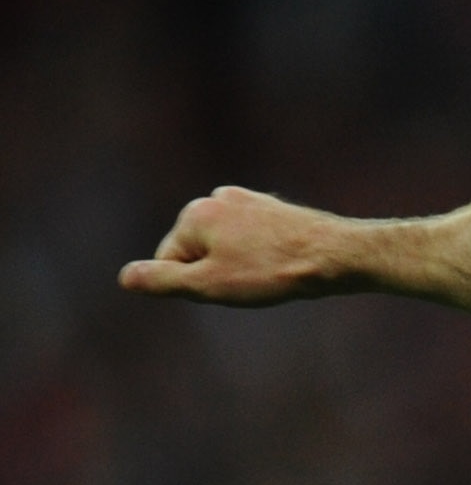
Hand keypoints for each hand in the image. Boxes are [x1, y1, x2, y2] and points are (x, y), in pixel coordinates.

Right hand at [119, 186, 347, 304]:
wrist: (333, 256)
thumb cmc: (271, 273)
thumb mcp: (209, 285)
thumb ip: (164, 281)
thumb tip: (124, 278)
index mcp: (194, 214)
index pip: (170, 263)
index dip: (196, 286)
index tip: (230, 287)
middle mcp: (216, 198)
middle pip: (199, 253)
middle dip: (217, 275)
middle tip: (252, 283)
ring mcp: (247, 200)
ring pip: (227, 249)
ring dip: (241, 269)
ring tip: (269, 275)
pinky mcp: (272, 209)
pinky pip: (252, 243)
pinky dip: (261, 259)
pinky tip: (281, 265)